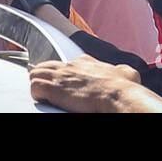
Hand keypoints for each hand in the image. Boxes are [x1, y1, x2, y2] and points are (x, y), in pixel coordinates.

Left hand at [29, 56, 144, 112]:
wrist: (116, 94)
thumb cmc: (121, 87)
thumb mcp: (126, 72)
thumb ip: (121, 69)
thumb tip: (124, 70)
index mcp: (86, 62)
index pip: (66, 62)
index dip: (63, 71)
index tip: (64, 79)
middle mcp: (71, 66)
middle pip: (47, 65)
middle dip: (44, 75)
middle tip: (46, 86)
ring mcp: (61, 76)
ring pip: (36, 73)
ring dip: (37, 82)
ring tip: (41, 92)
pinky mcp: (54, 89)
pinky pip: (35, 87)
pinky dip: (36, 93)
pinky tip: (41, 99)